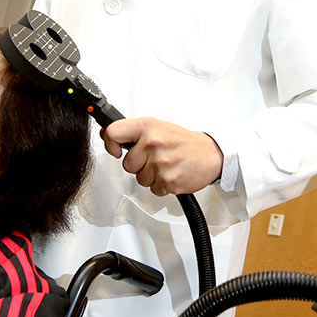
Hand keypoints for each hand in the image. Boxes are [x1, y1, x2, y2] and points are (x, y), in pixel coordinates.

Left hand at [102, 117, 222, 196]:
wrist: (211, 154)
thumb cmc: (184, 141)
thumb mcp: (157, 127)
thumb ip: (132, 132)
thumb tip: (105, 134)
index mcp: (148, 126)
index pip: (113, 133)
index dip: (110, 144)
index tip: (116, 150)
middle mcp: (152, 143)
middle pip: (127, 165)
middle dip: (139, 165)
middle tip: (156, 157)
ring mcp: (160, 163)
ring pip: (140, 179)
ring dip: (152, 176)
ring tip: (167, 165)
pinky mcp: (168, 180)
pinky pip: (154, 189)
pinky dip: (162, 185)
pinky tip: (173, 173)